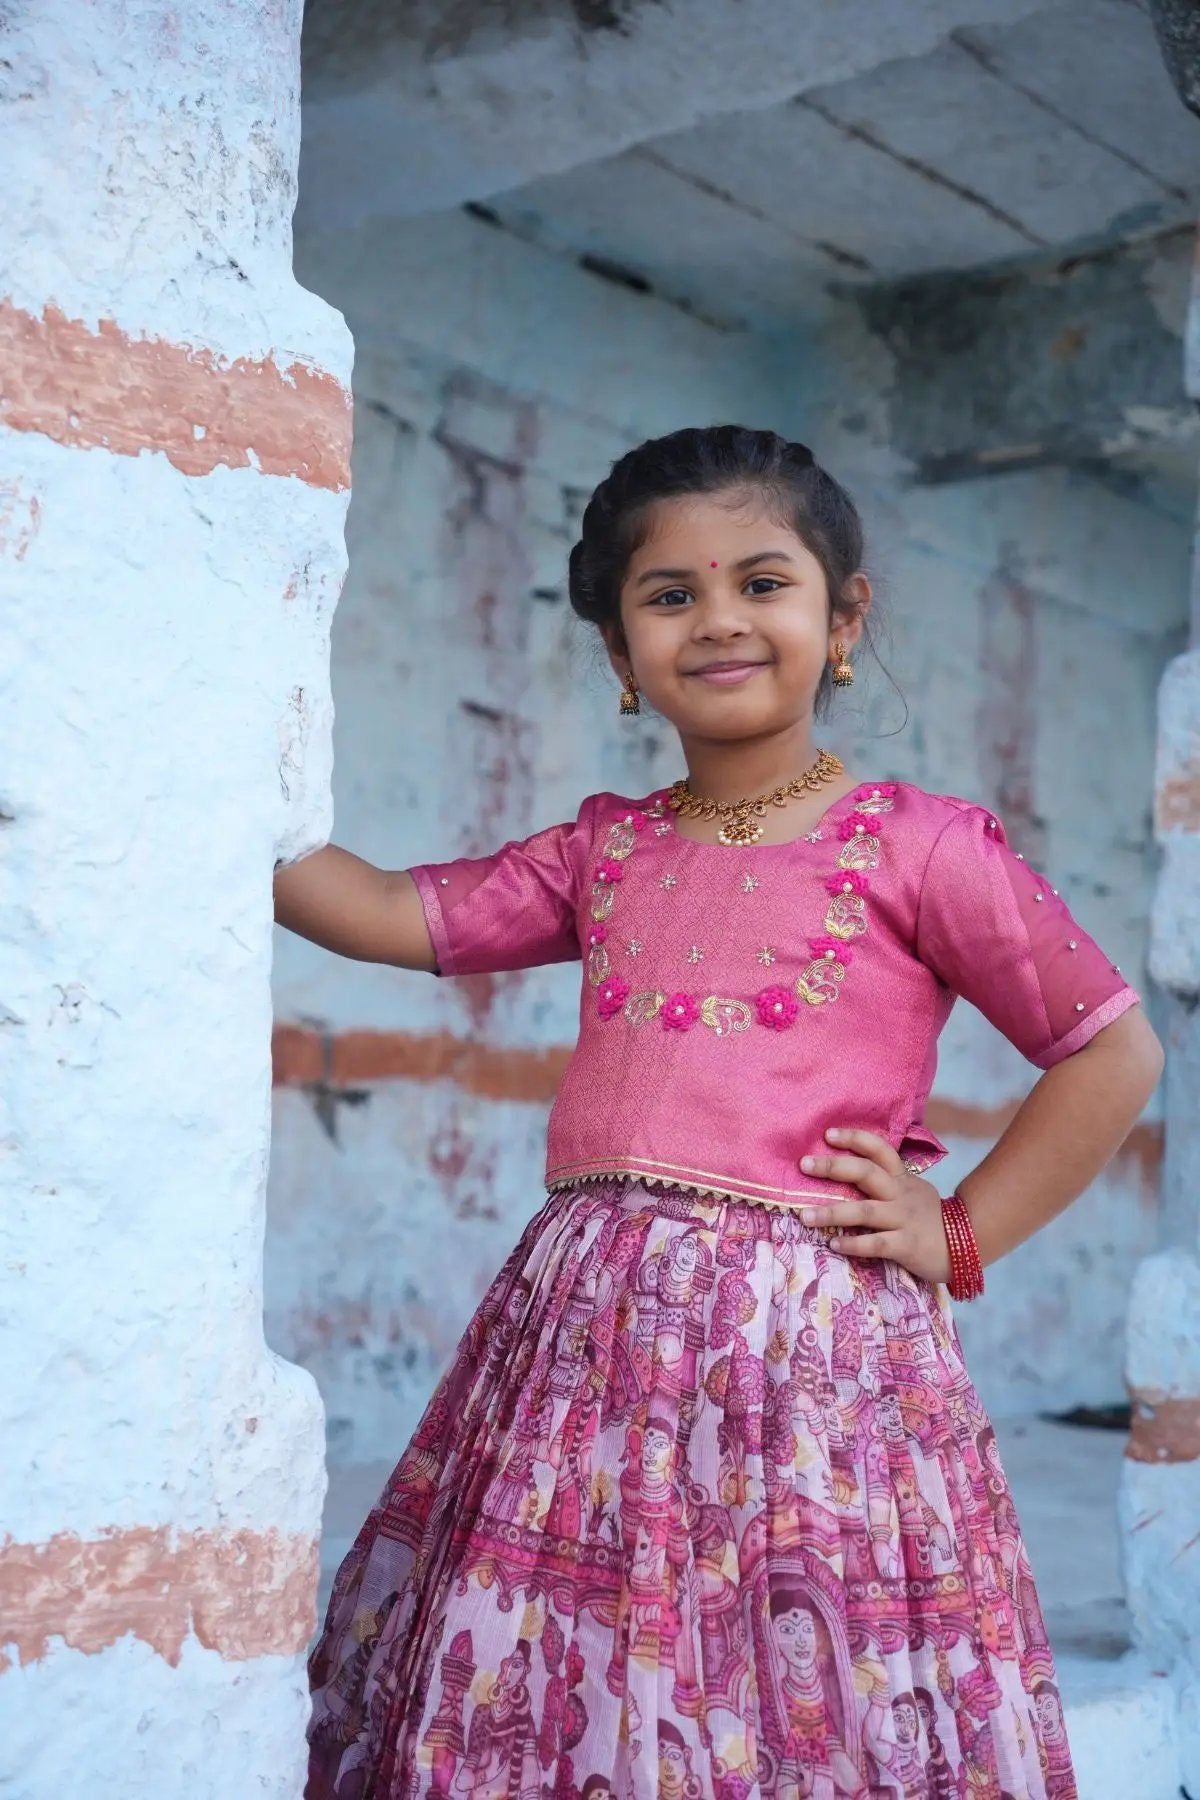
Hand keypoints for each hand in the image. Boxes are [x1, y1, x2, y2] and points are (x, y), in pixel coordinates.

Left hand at [797, 1128, 949, 1284]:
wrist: (966, 1246)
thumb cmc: (928, 1219)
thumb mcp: (911, 1191)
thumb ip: (886, 1182)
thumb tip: (845, 1172)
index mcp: (901, 1178)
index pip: (879, 1149)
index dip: (854, 1138)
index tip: (828, 1134)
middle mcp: (901, 1194)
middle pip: (867, 1172)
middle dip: (833, 1167)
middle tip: (804, 1164)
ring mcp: (904, 1219)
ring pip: (865, 1211)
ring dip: (832, 1212)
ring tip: (805, 1216)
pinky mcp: (907, 1245)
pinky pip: (877, 1243)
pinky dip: (853, 1244)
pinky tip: (833, 1243)